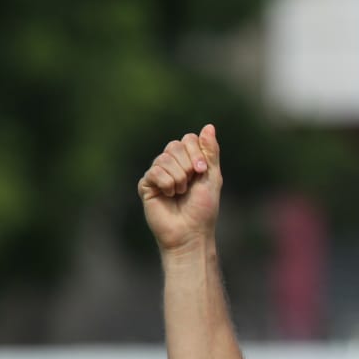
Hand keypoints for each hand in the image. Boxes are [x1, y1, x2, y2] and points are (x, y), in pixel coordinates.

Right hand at [137, 124, 221, 255]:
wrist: (191, 232)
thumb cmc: (203, 209)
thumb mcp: (212, 177)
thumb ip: (210, 152)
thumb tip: (209, 126)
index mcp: (188, 161)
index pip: (188, 139)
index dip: (196, 152)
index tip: (201, 171)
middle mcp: (172, 165)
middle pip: (175, 145)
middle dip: (187, 165)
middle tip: (189, 185)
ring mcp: (158, 174)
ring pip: (164, 158)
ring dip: (178, 178)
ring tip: (180, 193)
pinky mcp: (146, 185)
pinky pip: (154, 172)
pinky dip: (166, 184)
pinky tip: (169, 195)